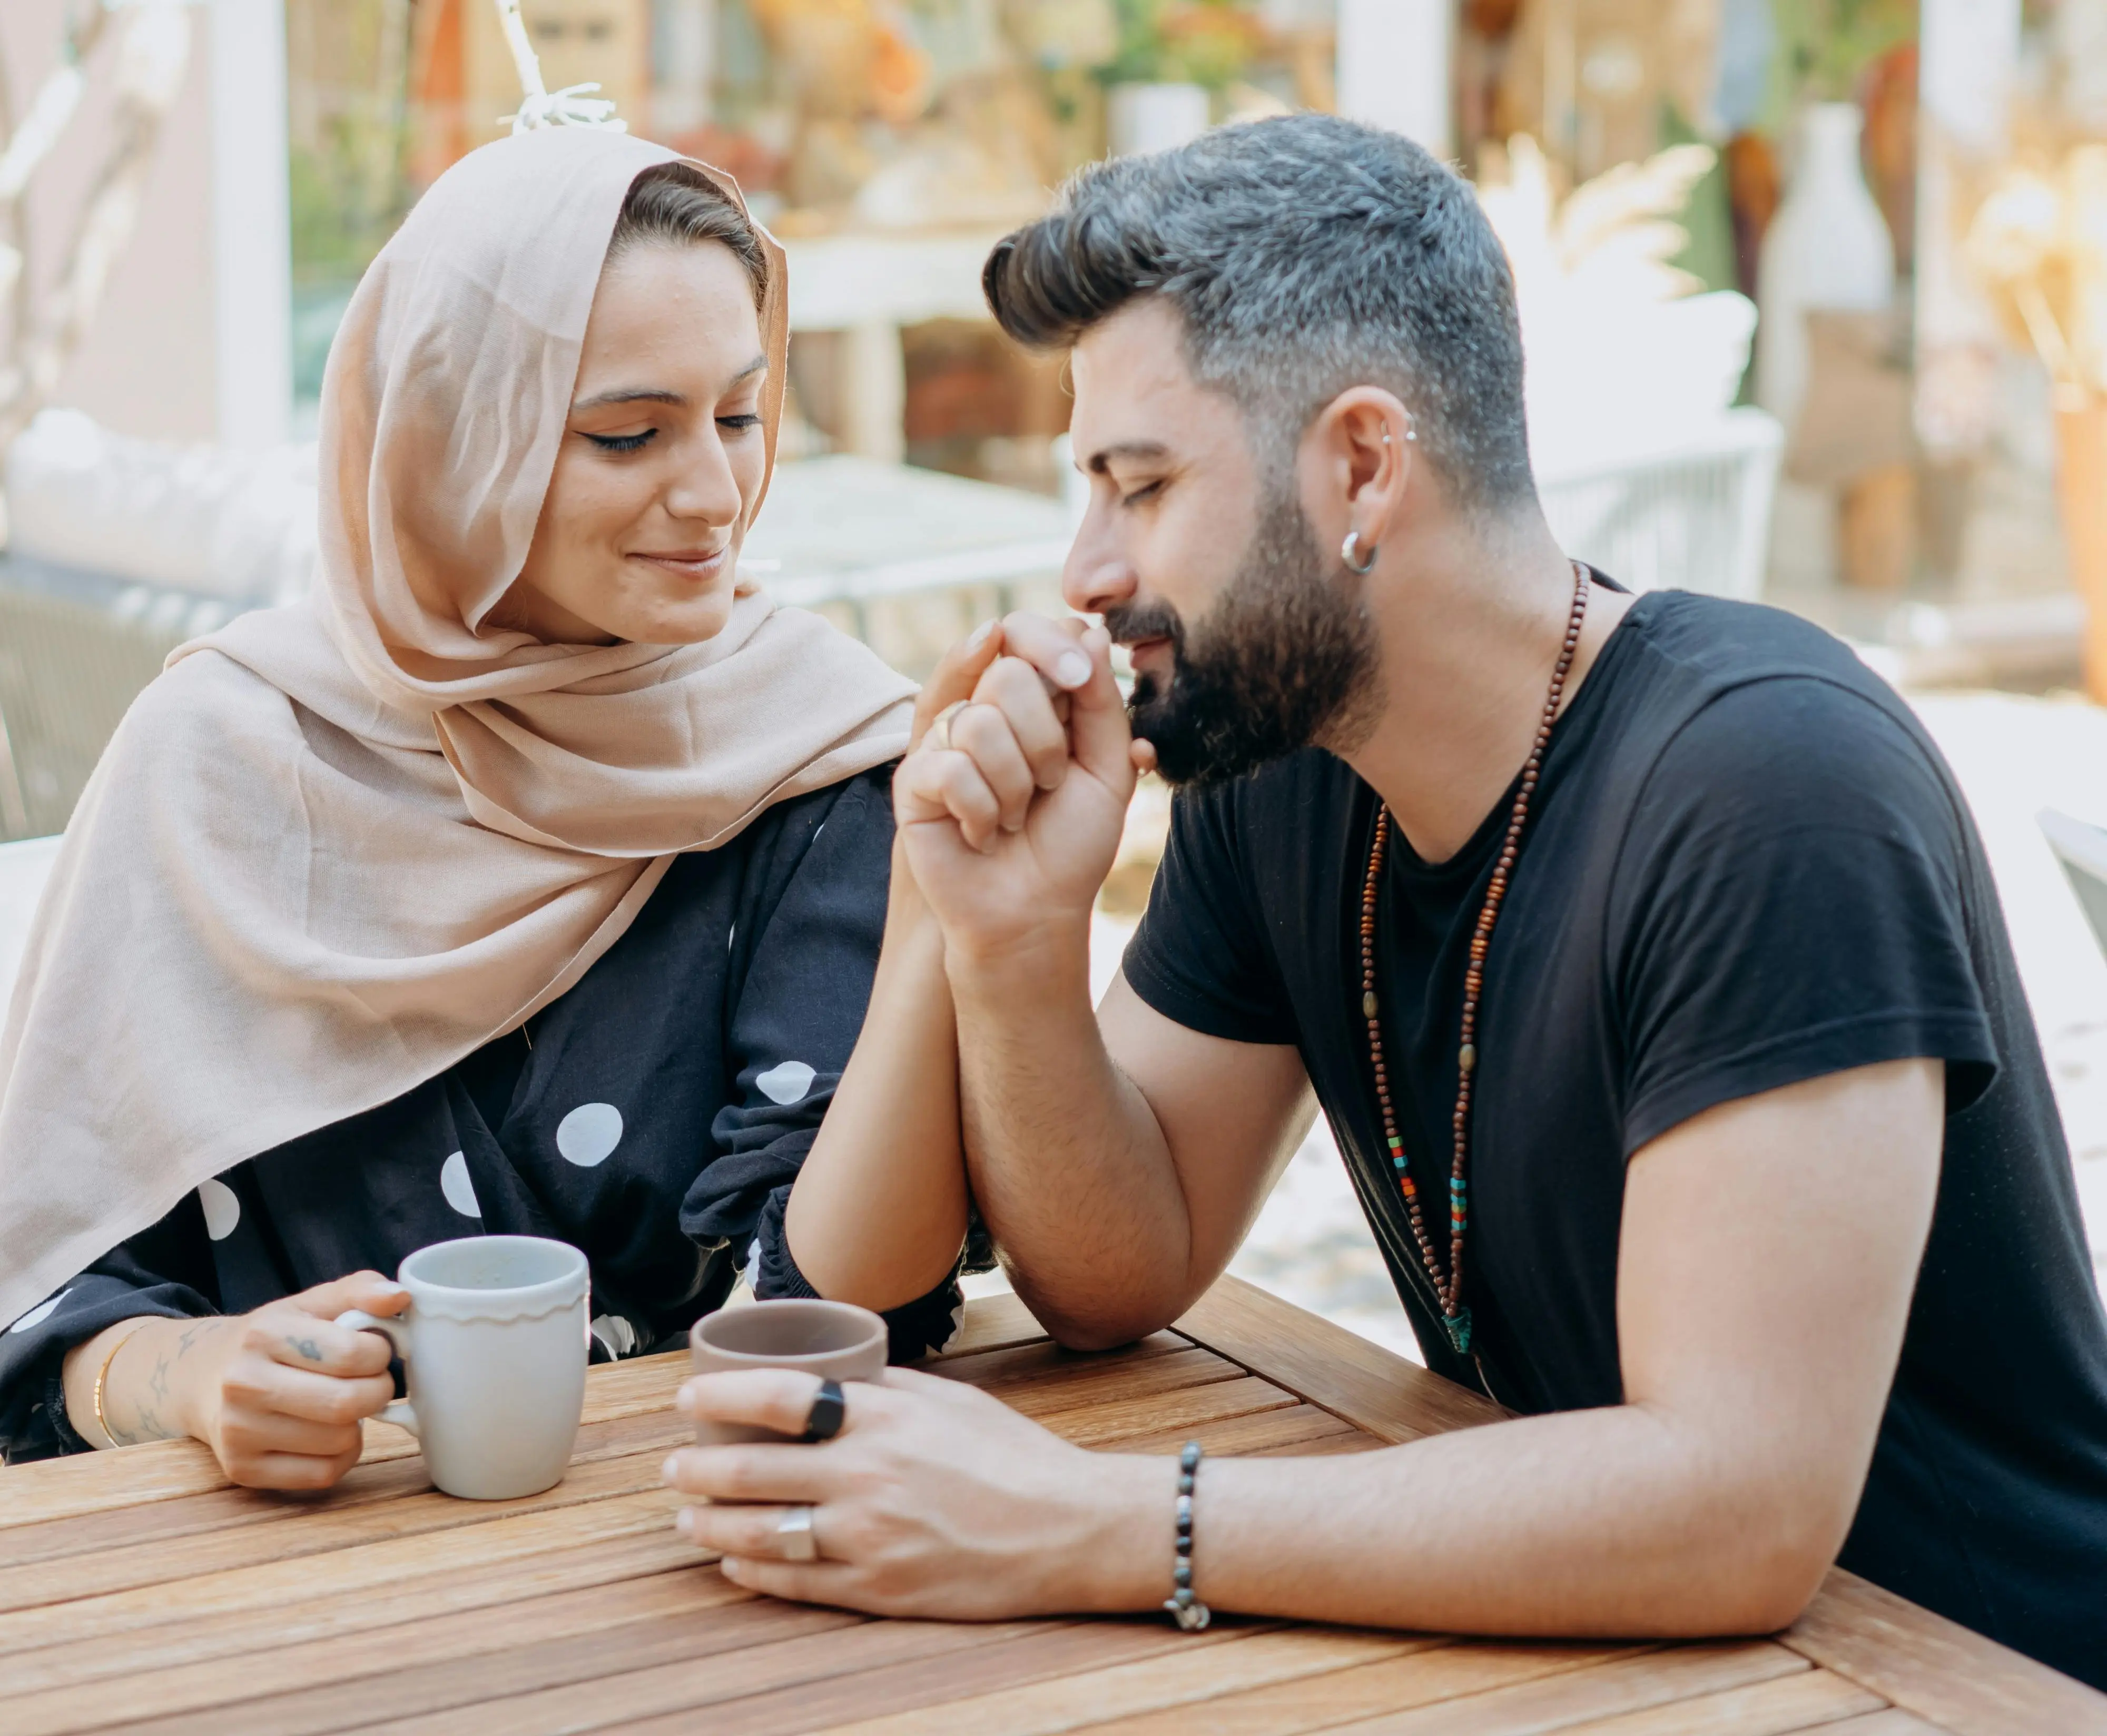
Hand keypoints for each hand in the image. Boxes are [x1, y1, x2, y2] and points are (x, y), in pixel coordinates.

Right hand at [179, 1272, 407, 1488]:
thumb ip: (360, 1291)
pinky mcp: (242, 1470)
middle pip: (347, 1403)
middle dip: (378, 1391)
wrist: (203, 1378)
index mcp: (264, 1335)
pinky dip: (342, 1455)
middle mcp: (244, 1384)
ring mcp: (239, 1432)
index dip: (380, 1353)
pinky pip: (324, 1474)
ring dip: (359, 1424)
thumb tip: (401, 1297)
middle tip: (372, 1381)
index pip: (353, 1353)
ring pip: (340, 1442)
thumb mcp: (310, 1303)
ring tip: (343, 1404)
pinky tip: (327, 1433)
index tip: (375, 1350)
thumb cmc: (272, 1339)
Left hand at [664, 1365, 1168, 1619]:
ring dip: (711, 1525)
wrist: (1070, 1529)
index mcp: (885, 1418)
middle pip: (753, 1468)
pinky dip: (751, 1572)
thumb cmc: (1013, 1456)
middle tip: (674, 1464)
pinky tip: (732, 1562)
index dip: (721, 1393)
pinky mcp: (878, 1590)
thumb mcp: (950, 1400)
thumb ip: (884, 1388)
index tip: (688, 1395)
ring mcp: (869, 1538)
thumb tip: (829, 1374)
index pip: (778, 1397)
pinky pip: (794, 1582)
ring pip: (760, 1532)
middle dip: (698, 1467)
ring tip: (688, 1518)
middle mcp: (868, 1476)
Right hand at [894, 614, 1141, 958]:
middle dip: (1046, 739)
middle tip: (1047, 785)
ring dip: (1016, 785)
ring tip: (1013, 815)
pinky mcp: (913, 780)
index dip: (1053, 647)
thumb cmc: (1071, 844)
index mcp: (1028, 698)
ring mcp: (942, 742)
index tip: (1080, 679)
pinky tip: (982, 833)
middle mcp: (980, 710)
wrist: (1036, 912)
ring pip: (981, 721)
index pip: (1026, 632)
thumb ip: (1101, 700)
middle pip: (1009, 673)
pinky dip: (982, 810)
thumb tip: (1089, 631)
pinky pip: (951, 767)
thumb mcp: (1109, 768)